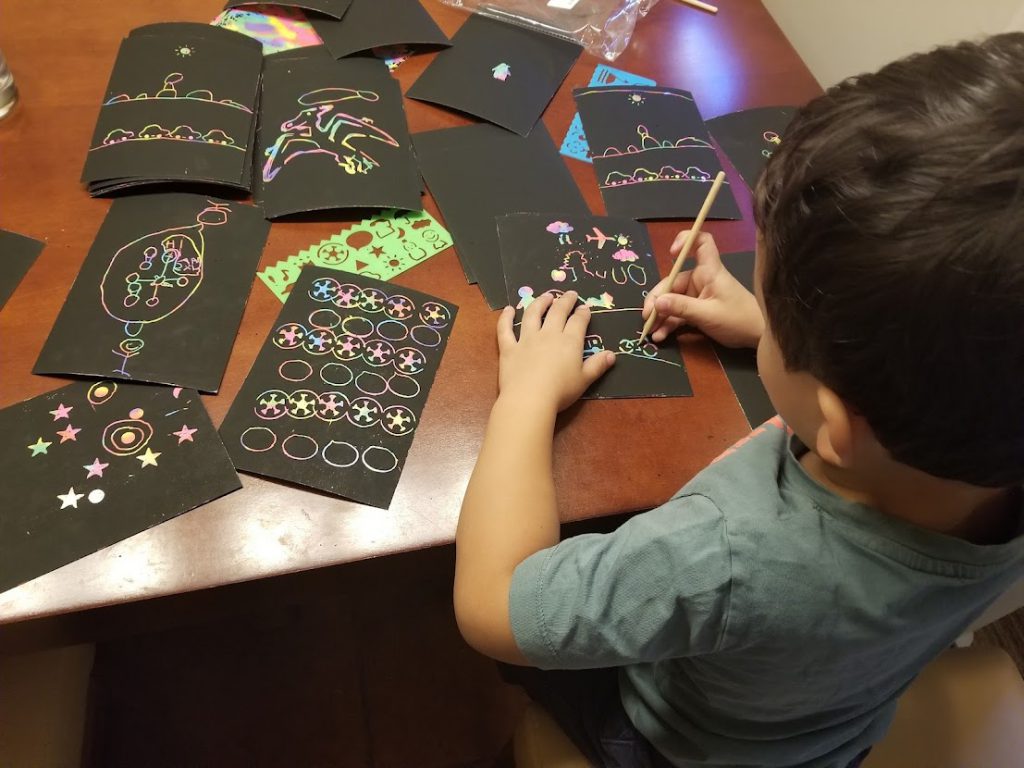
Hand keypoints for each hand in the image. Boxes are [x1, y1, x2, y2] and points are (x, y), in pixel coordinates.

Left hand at [496, 290, 614, 412]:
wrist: (530, 399)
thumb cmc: (560, 391)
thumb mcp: (584, 380)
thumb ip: (597, 365)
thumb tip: (612, 354)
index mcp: (569, 341)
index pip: (578, 321)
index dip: (583, 313)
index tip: (585, 307)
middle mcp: (548, 335)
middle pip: (557, 312)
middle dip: (565, 301)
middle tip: (569, 294)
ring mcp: (526, 339)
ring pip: (533, 314)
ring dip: (540, 302)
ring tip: (545, 296)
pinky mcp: (509, 348)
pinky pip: (505, 329)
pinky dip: (506, 318)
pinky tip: (509, 309)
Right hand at [642, 231, 763, 347]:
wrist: (758, 337)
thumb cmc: (738, 319)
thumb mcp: (708, 314)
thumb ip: (681, 308)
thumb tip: (656, 303)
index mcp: (709, 271)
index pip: (700, 242)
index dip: (685, 241)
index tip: (672, 254)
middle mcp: (702, 279)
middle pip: (673, 281)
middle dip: (658, 298)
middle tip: (647, 316)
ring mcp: (698, 295)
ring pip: (672, 300)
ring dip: (660, 315)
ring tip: (650, 330)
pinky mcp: (698, 310)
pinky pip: (678, 313)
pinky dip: (668, 323)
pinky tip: (660, 335)